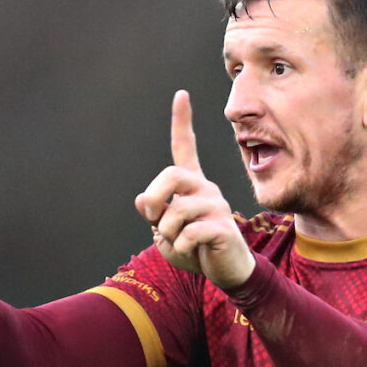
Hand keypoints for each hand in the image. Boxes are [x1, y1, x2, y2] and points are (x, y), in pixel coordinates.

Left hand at [135, 90, 254, 288]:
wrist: (226, 272)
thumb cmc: (194, 249)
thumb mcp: (165, 231)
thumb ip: (154, 214)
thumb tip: (141, 200)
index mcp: (192, 185)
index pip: (186, 147)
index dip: (182, 121)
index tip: (181, 95)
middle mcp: (206, 189)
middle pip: (172, 176)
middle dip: (154, 199)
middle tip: (151, 219)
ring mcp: (217, 206)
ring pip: (177, 211)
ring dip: (167, 233)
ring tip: (178, 244)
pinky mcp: (224, 227)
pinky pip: (189, 233)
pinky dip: (180, 247)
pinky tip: (191, 251)